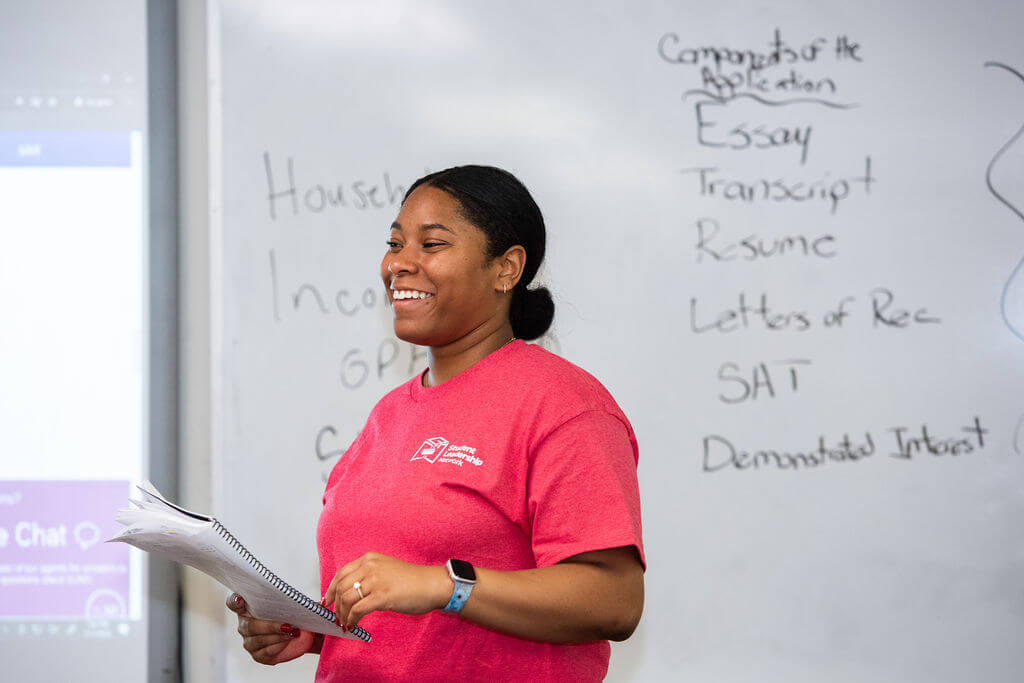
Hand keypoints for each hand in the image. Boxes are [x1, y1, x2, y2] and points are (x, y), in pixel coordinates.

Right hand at [226, 593, 315, 664]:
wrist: (303, 632)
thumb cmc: (295, 613)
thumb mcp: (296, 604)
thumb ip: (297, 601)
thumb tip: (316, 602)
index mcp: (248, 607)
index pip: (233, 603)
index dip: (234, 601)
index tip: (241, 600)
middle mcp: (245, 624)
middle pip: (249, 625)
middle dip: (269, 625)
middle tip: (288, 625)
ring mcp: (249, 641)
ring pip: (257, 640)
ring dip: (276, 636)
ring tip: (293, 633)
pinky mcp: (257, 655)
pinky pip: (264, 652)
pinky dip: (277, 647)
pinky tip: (287, 642)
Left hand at [323, 552, 450, 627]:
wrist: (432, 584)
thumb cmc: (413, 580)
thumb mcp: (386, 570)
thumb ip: (368, 576)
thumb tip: (352, 594)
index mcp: (370, 559)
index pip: (341, 573)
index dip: (331, 589)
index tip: (327, 601)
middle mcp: (370, 566)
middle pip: (340, 586)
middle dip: (335, 604)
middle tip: (335, 616)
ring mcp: (375, 580)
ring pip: (346, 599)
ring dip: (342, 614)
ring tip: (345, 623)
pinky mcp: (382, 596)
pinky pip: (357, 610)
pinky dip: (351, 620)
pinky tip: (353, 625)